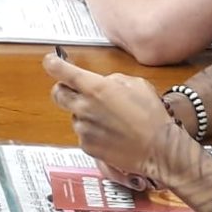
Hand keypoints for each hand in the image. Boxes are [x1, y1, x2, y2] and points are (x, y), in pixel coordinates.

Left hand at [43, 52, 188, 181]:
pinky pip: (83, 134)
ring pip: (74, 115)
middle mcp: (84, 107)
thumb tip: (103, 82)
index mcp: (94, 87)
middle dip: (64, 89)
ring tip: (109, 120)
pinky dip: (92, 132)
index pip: (60, 71)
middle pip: (57, 93)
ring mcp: (83, 128)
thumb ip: (112, 80)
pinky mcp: (87, 146)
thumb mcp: (135, 84)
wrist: (160, 150)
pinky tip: (111, 134)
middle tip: (77, 91)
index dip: (52, 63)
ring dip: (84, 114)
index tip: (51, 61)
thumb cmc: (152, 116)